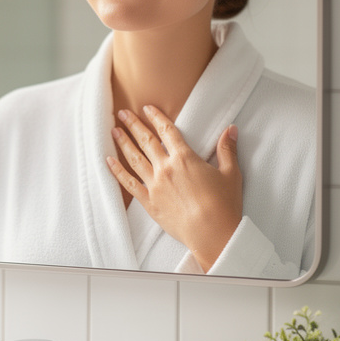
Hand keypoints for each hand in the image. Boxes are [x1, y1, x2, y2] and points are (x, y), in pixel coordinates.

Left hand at [107, 106, 242, 271]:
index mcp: (185, 158)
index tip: (146, 108)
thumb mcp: (230, 173)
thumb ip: (227, 149)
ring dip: (123, 142)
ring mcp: (155, 184)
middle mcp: (166, 167)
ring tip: (113, 130)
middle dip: (133, 125)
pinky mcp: (149, 202)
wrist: (212, 233)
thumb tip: (231, 129)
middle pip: (146, 141)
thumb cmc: (224, 205)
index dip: (156, 117)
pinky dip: (117, 171)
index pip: (167, 131)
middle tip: (122, 113)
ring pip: (134, 158)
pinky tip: (108, 161)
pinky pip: (128, 183)